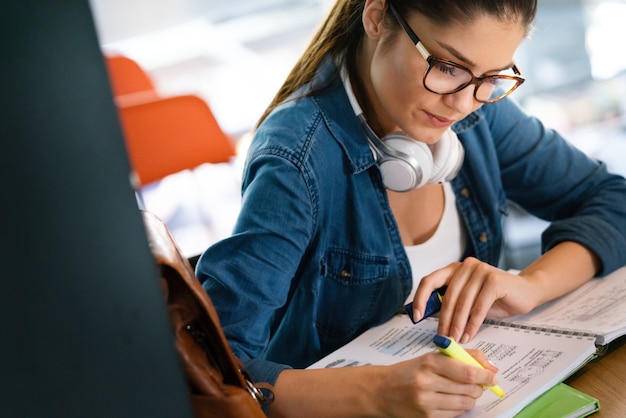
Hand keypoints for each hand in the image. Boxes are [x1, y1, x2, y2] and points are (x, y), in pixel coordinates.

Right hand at [377, 349, 498, 416]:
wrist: (381, 391)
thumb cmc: (409, 372)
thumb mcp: (431, 358)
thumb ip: (461, 357)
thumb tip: (491, 367)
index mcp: (430, 362)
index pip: (467, 371)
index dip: (486, 375)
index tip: (493, 376)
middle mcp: (427, 382)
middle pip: (469, 389)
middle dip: (479, 387)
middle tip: (477, 384)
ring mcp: (427, 403)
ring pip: (465, 404)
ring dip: (470, 398)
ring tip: (462, 392)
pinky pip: (455, 415)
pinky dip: (458, 408)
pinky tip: (449, 401)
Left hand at [414, 257, 538, 342]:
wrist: (526, 292)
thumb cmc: (495, 298)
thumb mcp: (469, 299)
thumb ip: (452, 302)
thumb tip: (430, 319)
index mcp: (454, 269)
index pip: (429, 281)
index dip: (420, 299)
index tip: (417, 317)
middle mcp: (465, 266)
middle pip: (447, 296)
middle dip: (443, 320)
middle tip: (442, 338)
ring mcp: (480, 270)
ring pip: (462, 303)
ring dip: (457, 325)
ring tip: (455, 340)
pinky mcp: (494, 280)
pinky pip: (478, 307)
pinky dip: (472, 324)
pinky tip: (469, 335)